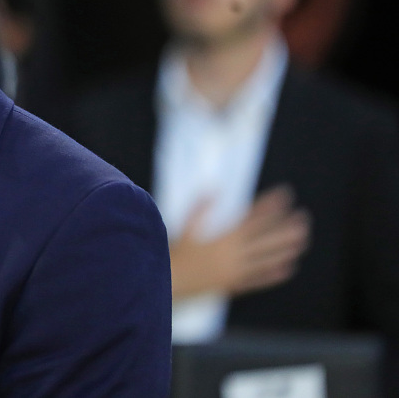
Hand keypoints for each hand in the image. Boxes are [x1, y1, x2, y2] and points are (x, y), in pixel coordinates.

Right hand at [169, 185, 310, 299]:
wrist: (169, 284)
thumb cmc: (175, 255)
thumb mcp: (185, 228)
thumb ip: (200, 209)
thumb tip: (212, 190)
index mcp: (225, 239)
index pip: (253, 218)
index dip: (270, 206)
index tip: (284, 196)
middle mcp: (235, 255)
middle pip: (267, 239)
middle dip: (286, 227)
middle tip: (304, 218)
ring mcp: (237, 271)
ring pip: (268, 259)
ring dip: (286, 249)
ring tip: (303, 241)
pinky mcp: (233, 284)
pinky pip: (259, 280)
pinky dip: (274, 275)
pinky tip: (288, 269)